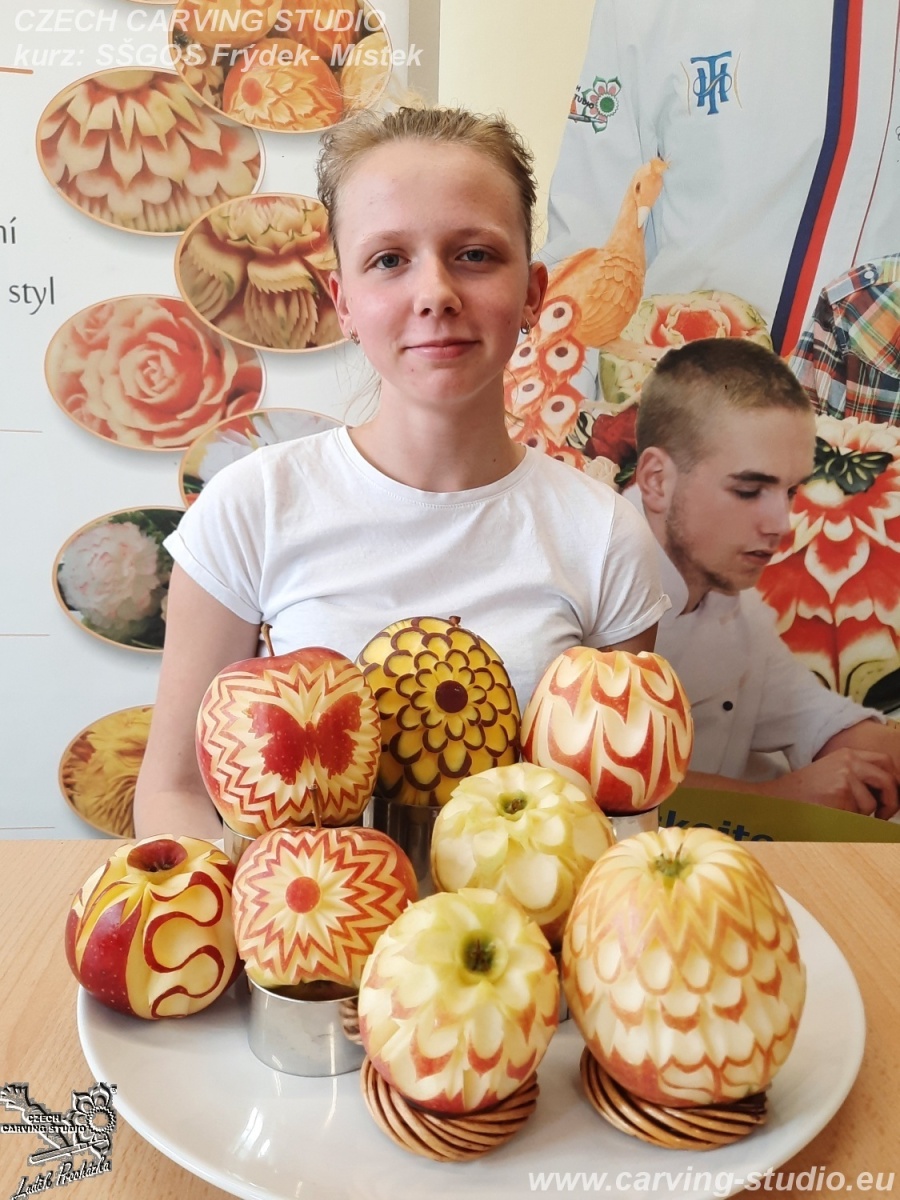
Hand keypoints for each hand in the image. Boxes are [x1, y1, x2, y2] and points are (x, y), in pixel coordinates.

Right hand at [761, 749, 899, 819]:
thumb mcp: (833, 773)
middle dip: (891, 801)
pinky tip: (832, 814)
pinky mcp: (840, 796)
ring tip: (839, 812)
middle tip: (883, 814)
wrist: (779, 799)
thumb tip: (887, 792)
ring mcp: (845, 778)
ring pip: (871, 804)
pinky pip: (858, 815)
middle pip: (887, 781)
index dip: (893, 780)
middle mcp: (848, 763)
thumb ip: (858, 776)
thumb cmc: (804, 791)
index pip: (885, 762)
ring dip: (861, 815)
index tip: (891, 795)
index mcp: (847, 755)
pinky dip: (849, 821)